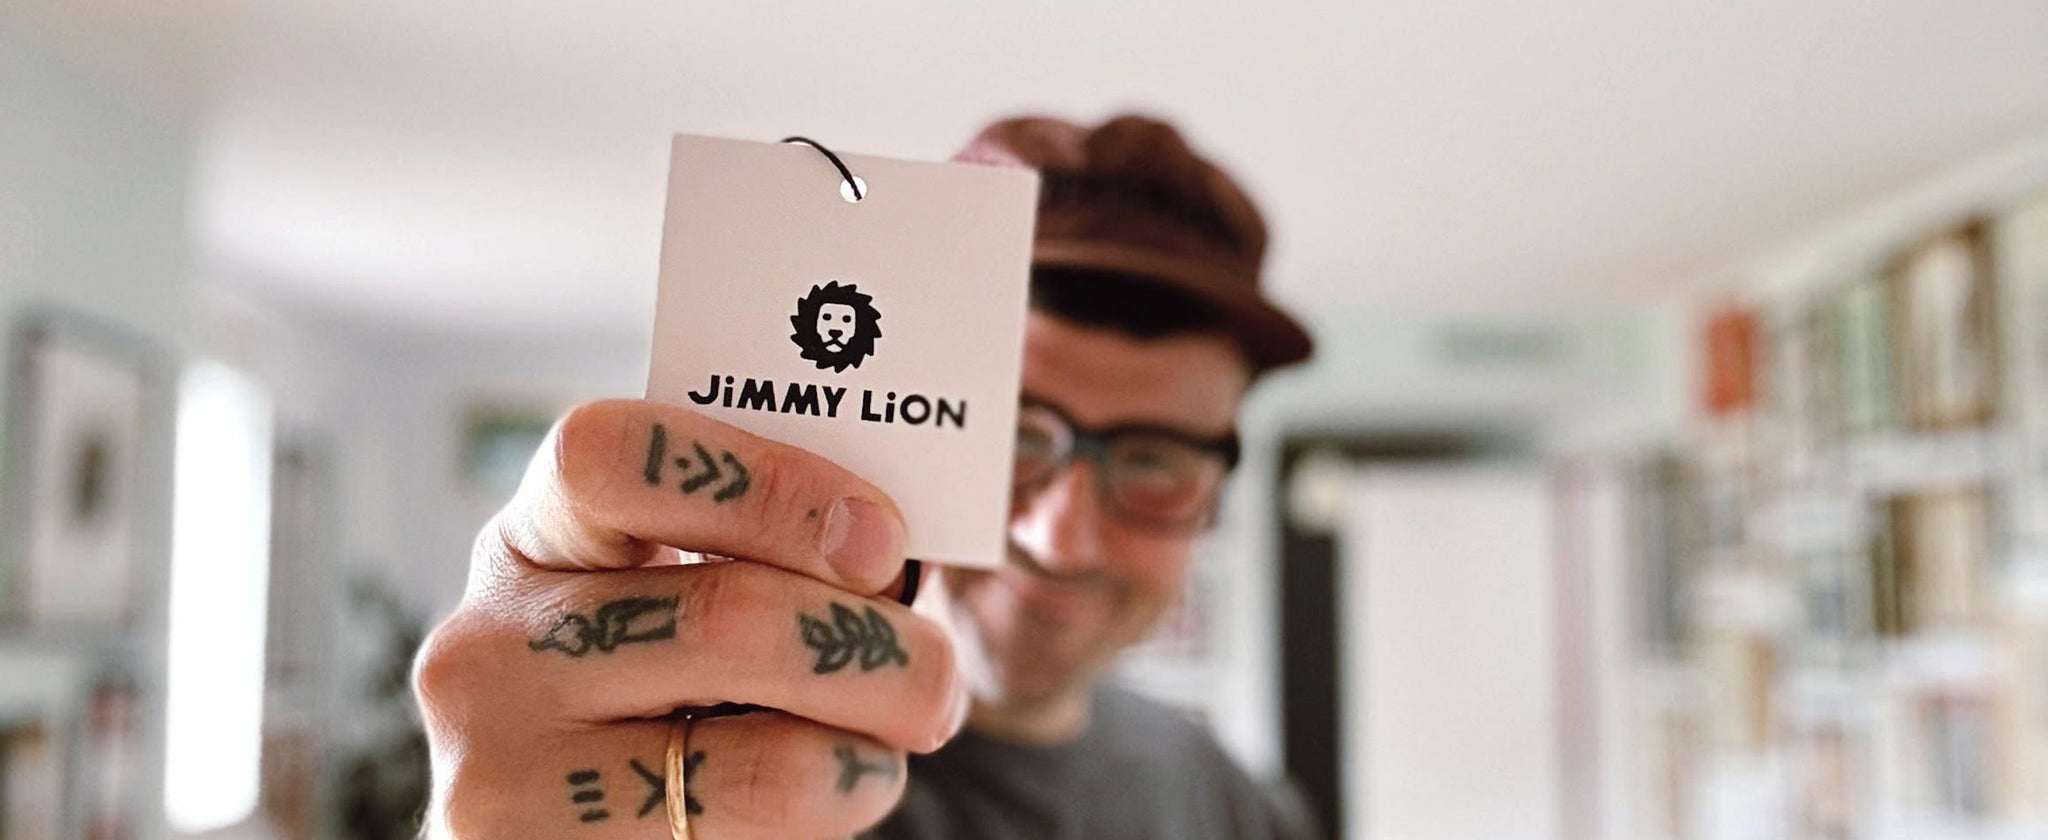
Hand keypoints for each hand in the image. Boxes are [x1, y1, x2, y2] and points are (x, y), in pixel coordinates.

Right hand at [413, 399, 963, 838]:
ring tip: (909, 726)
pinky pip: (751, 821)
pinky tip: (847, 777)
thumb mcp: (663, 592)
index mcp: (530, 538)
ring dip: (873, 737)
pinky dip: (837, 794)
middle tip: (937, 668)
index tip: (880, 536)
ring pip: (759, 754)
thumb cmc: (647, 685)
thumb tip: (889, 549)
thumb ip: (752, 550)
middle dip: (873, 641)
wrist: (565, 820)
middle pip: (722, 615)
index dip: (768, 485)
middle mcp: (491, 645)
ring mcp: (507, 767)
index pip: (616, 457)